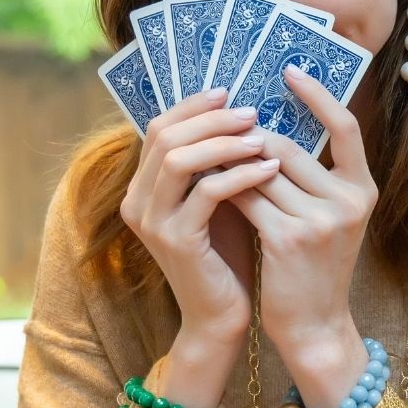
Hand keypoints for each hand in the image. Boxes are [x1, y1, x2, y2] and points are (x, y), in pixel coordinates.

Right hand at [120, 88, 279, 347]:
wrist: (222, 316)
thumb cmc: (227, 255)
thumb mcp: (220, 199)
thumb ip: (219, 162)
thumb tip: (245, 112)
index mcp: (142, 188)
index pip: (158, 127)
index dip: (192, 106)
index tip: (229, 91)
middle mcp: (137, 202)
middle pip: (164, 135)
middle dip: (211, 118)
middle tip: (252, 111)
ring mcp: (152, 222)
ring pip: (180, 159)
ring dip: (225, 142)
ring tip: (263, 136)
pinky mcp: (176, 241)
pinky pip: (206, 192)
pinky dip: (241, 175)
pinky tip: (270, 169)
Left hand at [229, 64, 376, 407]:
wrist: (315, 327)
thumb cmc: (313, 270)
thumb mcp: (327, 220)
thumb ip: (309, 180)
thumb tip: (263, 132)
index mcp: (362, 190)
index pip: (346, 128)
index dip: (318, 95)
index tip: (288, 70)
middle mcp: (348, 201)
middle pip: (290, 146)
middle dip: (251, 135)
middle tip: (221, 118)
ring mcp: (320, 220)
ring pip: (262, 169)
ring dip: (231, 159)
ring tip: (206, 146)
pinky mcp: (288, 238)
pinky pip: (246, 196)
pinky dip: (224, 186)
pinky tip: (206, 181)